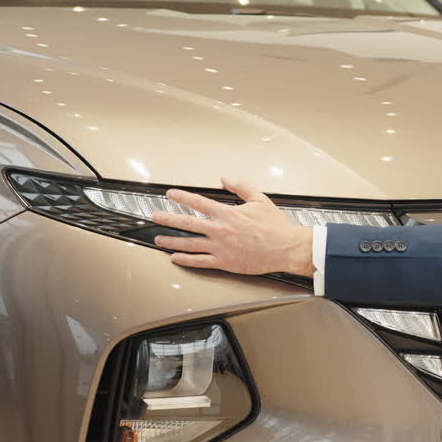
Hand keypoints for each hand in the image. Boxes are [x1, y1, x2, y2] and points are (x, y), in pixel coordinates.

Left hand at [150, 177, 314, 275]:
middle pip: (187, 223)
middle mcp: (220, 230)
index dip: (182, 197)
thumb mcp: (260, 199)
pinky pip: (200, 262)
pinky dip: (185, 260)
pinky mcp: (225, 262)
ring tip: (159, 239)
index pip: (198, 202)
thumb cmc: (276, 226)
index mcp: (228, 214)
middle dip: (168, 218)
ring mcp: (221, 248)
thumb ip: (241, 187)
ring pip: (189, 244)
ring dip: (171, 240)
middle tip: (155, 215)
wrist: (286, 248)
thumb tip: (225, 178)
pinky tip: (175, 258)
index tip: (171, 194)